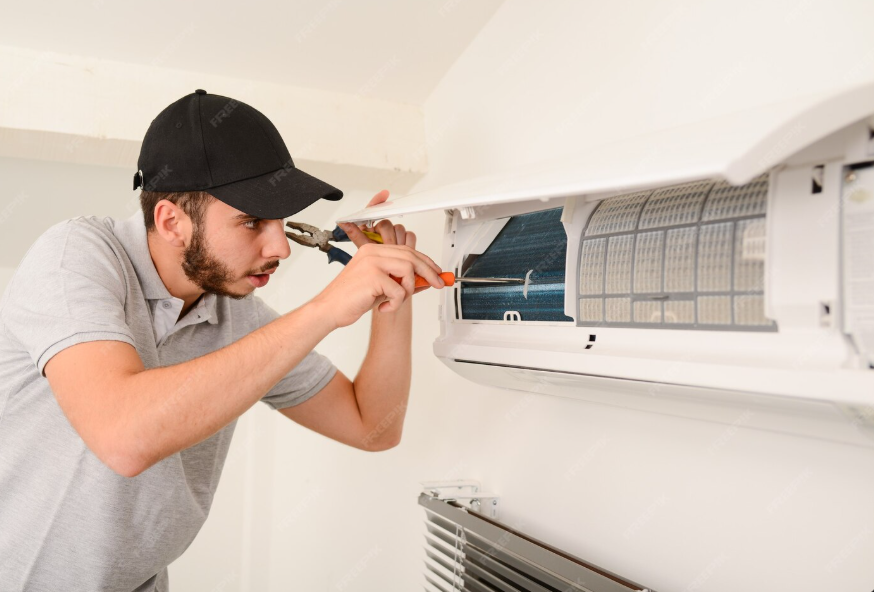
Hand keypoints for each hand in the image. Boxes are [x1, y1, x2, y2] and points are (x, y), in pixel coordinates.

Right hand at [313, 190, 445, 327]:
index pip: (406, 250)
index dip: (425, 261)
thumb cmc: (351, 299)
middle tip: (439, 283)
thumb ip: (400, 281)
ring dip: (408, 290)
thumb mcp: (381, 288)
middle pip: (411, 256)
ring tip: (396, 301)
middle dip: (429, 271)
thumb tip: (426, 280)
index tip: (436, 271)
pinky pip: (398, 290)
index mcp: (372, 251)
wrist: (329, 310)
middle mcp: (372, 253)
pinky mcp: (372, 276)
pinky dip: (396, 303)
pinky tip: (385, 308)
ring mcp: (372, 262)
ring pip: (408, 269)